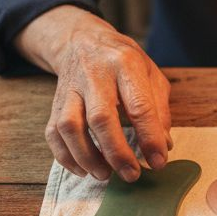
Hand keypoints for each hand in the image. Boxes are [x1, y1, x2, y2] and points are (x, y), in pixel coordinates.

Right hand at [17, 5, 171, 181]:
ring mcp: (70, 88)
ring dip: (87, 156)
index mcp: (125, 64)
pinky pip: (53, 133)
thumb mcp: (151, 74)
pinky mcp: (55, 102)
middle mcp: (94, 74)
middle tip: (132, 175)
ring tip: (105, 174)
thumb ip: (159, 109)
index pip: (139, 105)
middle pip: (101, 117)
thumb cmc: (123, 61)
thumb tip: (164, 145)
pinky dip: (65, 156)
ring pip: (70, 126)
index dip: (150, 137)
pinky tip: (83, 169)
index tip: (158, 162)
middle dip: (116, 152)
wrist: (82, 40)